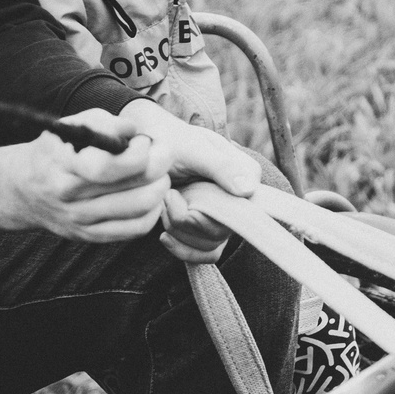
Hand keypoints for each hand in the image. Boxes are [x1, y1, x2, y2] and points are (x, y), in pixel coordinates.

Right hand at [0, 108, 167, 240]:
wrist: (24, 189)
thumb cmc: (56, 151)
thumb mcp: (71, 127)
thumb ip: (104, 123)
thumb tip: (134, 131)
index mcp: (63, 167)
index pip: (109, 167)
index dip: (138, 153)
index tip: (144, 141)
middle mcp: (70, 198)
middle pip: (133, 190)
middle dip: (160, 167)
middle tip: (162, 153)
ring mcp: (80, 221)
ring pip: (140, 210)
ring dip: (160, 188)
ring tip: (159, 173)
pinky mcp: (90, 237)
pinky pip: (135, 230)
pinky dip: (153, 211)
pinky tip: (151, 195)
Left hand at [118, 100, 258, 262]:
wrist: (146, 146)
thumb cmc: (170, 139)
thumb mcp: (192, 147)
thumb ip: (221, 166)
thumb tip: (248, 190)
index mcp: (245, 174)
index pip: (243, 210)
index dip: (208, 212)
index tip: (176, 195)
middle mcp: (238, 198)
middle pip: (222, 230)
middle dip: (186, 221)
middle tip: (167, 197)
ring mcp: (222, 215)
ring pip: (211, 245)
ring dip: (180, 232)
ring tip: (163, 207)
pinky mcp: (206, 229)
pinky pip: (204, 254)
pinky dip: (182, 249)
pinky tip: (164, 235)